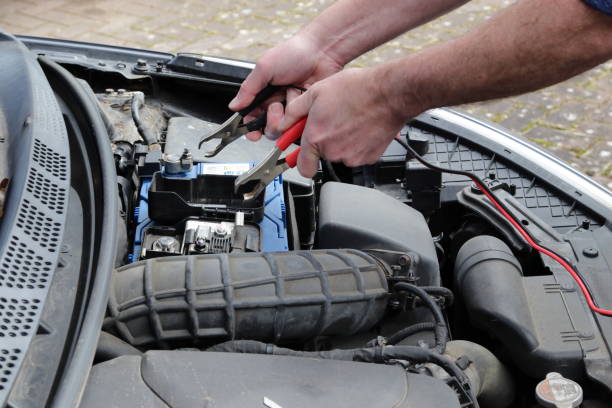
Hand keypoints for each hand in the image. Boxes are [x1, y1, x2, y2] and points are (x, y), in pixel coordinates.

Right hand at [228, 33, 343, 140]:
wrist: (321, 51)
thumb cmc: (293, 54)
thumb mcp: (265, 68)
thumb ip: (248, 89)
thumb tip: (233, 106)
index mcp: (263, 94)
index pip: (252, 118)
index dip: (251, 129)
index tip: (253, 134)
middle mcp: (277, 104)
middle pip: (268, 128)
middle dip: (271, 122)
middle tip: (276, 106)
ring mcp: (293, 109)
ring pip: (285, 129)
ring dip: (286, 117)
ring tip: (292, 97)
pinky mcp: (306, 112)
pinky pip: (301, 124)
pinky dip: (301, 116)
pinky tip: (303, 101)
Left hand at [279, 67, 420, 177]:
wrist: (389, 93)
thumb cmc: (357, 89)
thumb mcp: (317, 92)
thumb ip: (295, 112)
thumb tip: (283, 123)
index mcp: (316, 137)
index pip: (302, 167)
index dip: (301, 162)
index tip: (301, 157)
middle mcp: (332, 151)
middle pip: (322, 155)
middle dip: (324, 141)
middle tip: (333, 121)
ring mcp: (352, 156)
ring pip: (340, 154)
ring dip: (341, 141)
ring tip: (349, 120)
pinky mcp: (368, 158)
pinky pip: (357, 154)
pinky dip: (358, 144)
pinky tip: (361, 126)